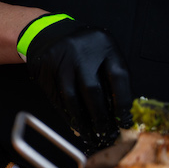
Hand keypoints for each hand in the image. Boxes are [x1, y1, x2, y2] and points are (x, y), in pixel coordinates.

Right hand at [23, 17, 131, 150]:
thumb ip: (112, 76)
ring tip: (91, 134)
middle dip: (100, 116)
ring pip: (71, 98)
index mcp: (104, 44)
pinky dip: (67, 114)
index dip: (123, 102)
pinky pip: (57, 98)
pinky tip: (75, 124)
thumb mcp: (103, 52)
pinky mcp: (44, 70)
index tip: (124, 120)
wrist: (49, 33)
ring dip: (82, 120)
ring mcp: (59, 61)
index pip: (118, 76)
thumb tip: (121, 111)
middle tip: (106, 132)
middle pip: (92, 90)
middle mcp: (80, 51)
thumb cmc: (83, 47)